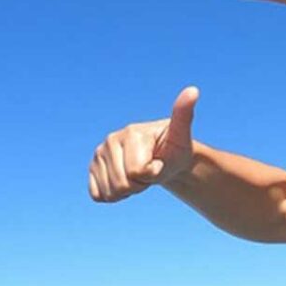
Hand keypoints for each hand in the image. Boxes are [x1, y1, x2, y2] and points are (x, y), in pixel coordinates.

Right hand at [89, 86, 198, 202]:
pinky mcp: (92, 168)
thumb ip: (184, 115)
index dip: (152, 174)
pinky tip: (126, 180)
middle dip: (140, 184)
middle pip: (122, 185)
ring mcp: (98, 154)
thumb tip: (193, 90)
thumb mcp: (182, 135)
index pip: (137, 172)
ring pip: (110, 192)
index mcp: (130, 133)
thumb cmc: (175, 149)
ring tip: (139, 174)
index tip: (158, 162)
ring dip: (129, 190)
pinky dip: (115, 196)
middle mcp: (110, 141)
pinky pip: (98, 195)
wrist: (167, 160)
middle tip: (149, 169)